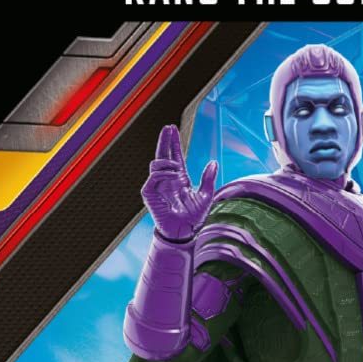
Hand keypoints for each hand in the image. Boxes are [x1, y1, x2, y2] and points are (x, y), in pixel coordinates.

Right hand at [141, 124, 217, 241]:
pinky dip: (163, 174)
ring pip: (156, 164)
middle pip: (163, 155)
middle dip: (165, 140)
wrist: (184, 233)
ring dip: (167, 162)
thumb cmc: (194, 218)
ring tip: (178, 169)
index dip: (173, 142)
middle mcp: (166, 180)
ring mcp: (157, 186)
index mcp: (179, 179)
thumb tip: (213, 162)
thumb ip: (208, 180)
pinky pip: (153, 178)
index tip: (173, 129)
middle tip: (168, 128)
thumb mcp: (206, 197)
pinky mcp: (149, 194)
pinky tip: (174, 176)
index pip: (174, 156)